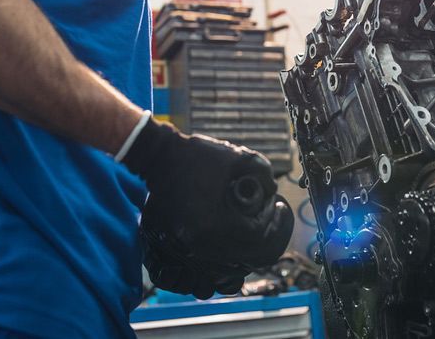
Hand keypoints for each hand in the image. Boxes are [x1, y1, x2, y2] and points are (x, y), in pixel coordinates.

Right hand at [122, 122, 293, 297]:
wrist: (158, 157)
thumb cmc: (197, 156)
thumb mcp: (238, 157)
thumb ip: (263, 174)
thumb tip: (272, 192)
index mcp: (215, 224)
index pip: (258, 237)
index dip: (274, 222)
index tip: (276, 206)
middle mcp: (198, 245)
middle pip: (244, 261)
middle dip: (261, 240)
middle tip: (265, 219)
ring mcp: (182, 252)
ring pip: (220, 278)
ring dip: (237, 263)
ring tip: (244, 241)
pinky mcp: (169, 252)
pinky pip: (191, 279)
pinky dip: (209, 274)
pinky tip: (220, 255)